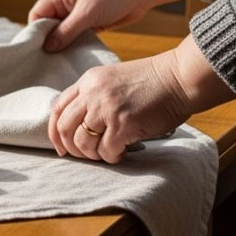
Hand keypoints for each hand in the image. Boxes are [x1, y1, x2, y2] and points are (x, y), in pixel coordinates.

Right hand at [29, 0, 200, 51]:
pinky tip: (75, 57)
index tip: (35, 51)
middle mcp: (66, 5)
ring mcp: (79, 15)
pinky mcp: (92, 23)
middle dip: (48, 41)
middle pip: (48, 26)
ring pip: (63, 33)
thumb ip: (66, 31)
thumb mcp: (87, 13)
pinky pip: (77, 36)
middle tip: (47, 61)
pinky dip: (76, 45)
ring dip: (63, 45)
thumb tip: (47, 47)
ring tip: (60, 62)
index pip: (37, 15)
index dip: (34, 32)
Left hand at [48, 37, 235, 162]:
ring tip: (107, 153)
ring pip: (83, 143)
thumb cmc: (153, 83)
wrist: (180, 78)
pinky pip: (106, 150)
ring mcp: (106, 108)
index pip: (57, 110)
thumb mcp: (113, 80)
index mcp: (87, 81)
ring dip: (93, 155)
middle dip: (72, 149)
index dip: (55, 133)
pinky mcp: (123, 123)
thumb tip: (81, 126)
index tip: (61, 148)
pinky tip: (122, 153)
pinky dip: (112, 157)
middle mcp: (92, 93)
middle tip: (86, 156)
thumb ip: (94, 97)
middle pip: (65, 128)